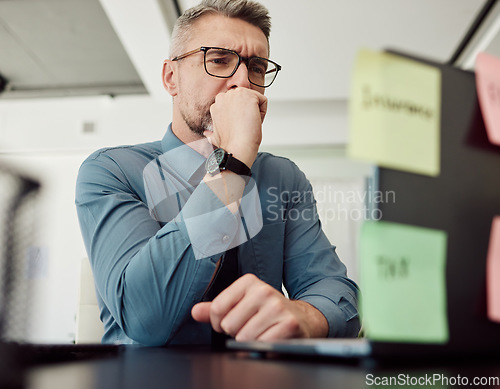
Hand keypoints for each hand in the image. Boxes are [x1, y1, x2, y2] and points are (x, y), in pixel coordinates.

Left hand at [191, 274, 328, 340]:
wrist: (302, 319)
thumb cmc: (266, 312)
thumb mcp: (241, 304)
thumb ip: (216, 308)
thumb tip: (195, 312)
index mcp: (248, 282)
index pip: (216, 309)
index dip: (218, 323)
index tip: (231, 322)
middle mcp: (263, 290)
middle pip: (228, 325)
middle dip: (236, 332)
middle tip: (251, 326)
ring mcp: (277, 307)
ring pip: (243, 337)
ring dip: (249, 341)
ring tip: (261, 332)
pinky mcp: (288, 324)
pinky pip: (261, 344)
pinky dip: (262, 347)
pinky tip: (270, 338)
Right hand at [204, 88, 266, 167]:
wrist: (237, 148)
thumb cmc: (229, 144)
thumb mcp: (215, 136)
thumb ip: (211, 132)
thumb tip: (207, 134)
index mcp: (216, 105)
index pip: (235, 103)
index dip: (239, 116)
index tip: (238, 126)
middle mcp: (223, 97)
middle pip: (245, 99)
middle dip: (247, 111)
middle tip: (243, 126)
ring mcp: (235, 94)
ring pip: (254, 99)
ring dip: (255, 111)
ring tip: (247, 124)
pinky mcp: (248, 95)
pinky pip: (263, 100)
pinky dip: (262, 112)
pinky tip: (253, 121)